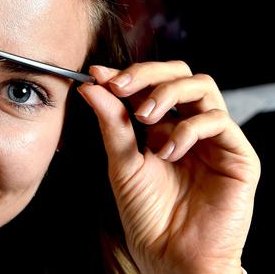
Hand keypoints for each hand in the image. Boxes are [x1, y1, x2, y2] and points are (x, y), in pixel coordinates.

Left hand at [78, 61, 259, 273]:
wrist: (170, 256)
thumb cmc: (148, 215)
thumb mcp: (121, 163)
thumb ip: (111, 123)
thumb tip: (92, 86)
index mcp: (163, 127)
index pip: (151, 84)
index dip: (127, 74)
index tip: (99, 75)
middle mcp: (190, 127)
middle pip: (180, 73)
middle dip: (148, 73)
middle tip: (121, 86)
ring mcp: (215, 139)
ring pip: (202, 87)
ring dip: (167, 94)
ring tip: (145, 119)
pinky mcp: (238, 156)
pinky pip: (219, 121)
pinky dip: (189, 129)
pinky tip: (169, 151)